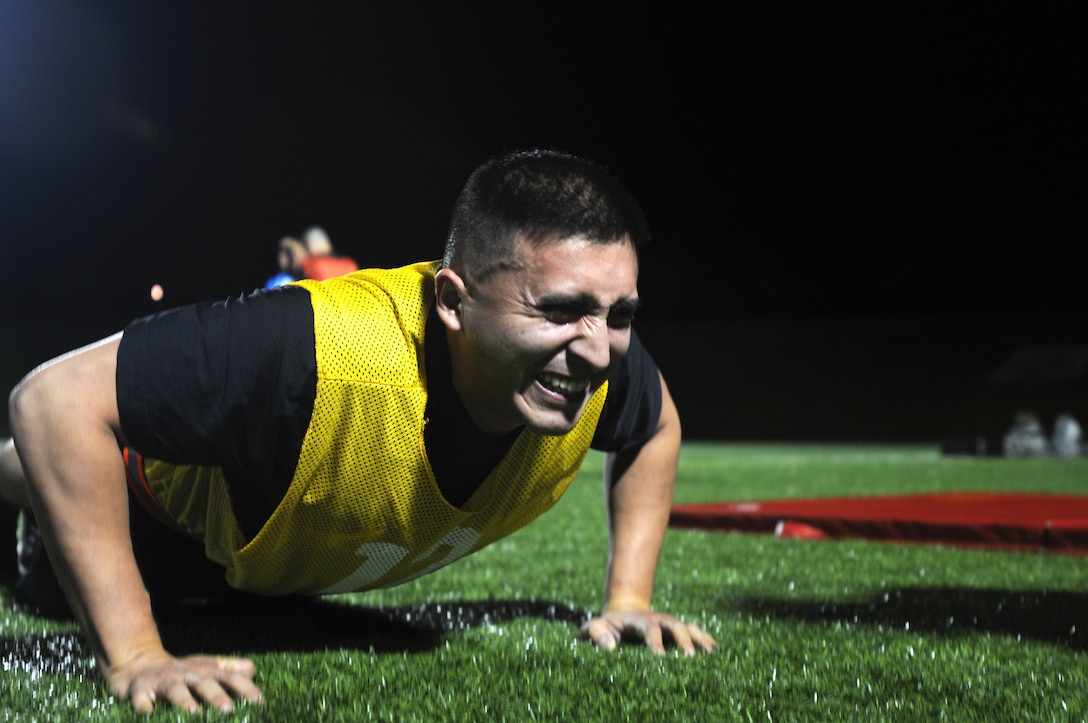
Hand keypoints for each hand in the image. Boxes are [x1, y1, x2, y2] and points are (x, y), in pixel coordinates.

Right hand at [106, 650, 262, 713]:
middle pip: (204, 683)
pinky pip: (141, 699)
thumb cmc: (181, 671)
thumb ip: (229, 669)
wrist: (139, 662)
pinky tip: (148, 713)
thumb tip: (252, 670)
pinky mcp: (139, 689)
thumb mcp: (206, 667)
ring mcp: (163, 680)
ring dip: (184, 701)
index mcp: (206, 671)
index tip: (259, 703)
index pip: (229, 677)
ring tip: (193, 713)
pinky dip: (144, 706)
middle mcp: (187, 674)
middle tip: (228, 710)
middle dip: (216, 696)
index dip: (245, 688)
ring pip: (175, 689)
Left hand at [582, 608, 716, 656]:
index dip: (655, 642)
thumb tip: (609, 646)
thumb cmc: (606, 627)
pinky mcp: (677, 629)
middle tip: (690, 657)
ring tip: (710, 653)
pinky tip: (716, 650)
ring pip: (688, 627)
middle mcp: (658, 620)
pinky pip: (695, 631)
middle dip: (683, 641)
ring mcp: (670, 623)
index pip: (649, 630)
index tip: (660, 658)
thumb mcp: (595, 627)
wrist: (622, 613)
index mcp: (639, 622)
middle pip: (675, 626)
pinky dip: (705, 638)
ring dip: (699, 638)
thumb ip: (595, 634)